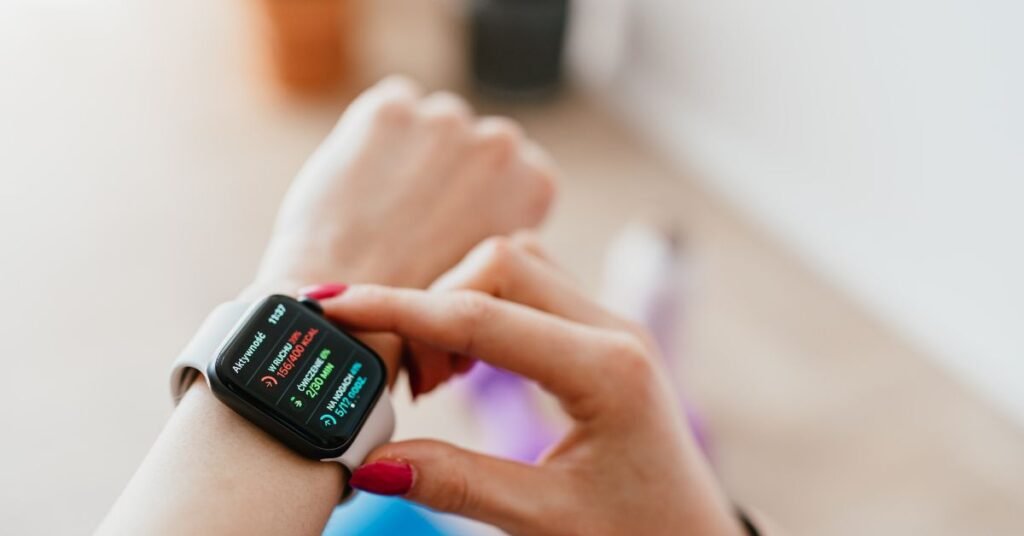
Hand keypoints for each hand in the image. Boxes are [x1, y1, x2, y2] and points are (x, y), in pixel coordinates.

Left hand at [249, 76, 557, 295]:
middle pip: (475, 141)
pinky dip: (374, 136)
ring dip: (413, 150)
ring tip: (381, 207)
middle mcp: (502, 143)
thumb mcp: (494, 276)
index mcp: (538, 184)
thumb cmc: (420, 316)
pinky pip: (389, 108)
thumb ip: (500, 231)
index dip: (482, 198)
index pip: (517, 170)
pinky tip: (361, 184)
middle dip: (449, 169)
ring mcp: (446, 120)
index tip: (456, 225)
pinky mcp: (391, 109)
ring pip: (431, 122)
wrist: (353, 317)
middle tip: (414, 220)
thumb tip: (483, 221)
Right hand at [319, 236, 743, 535]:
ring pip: (518, 265)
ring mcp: (611, 326)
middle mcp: (613, 331)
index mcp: (606, 372)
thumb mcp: (545, 519)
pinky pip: (534, 287)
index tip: (335, 306)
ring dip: (461, 301)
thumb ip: (456, 483)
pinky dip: (486, 308)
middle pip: (501, 263)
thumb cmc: (639, 535)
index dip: (397, 309)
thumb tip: (369, 463)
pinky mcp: (601, 335)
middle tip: (410, 380)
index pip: (480, 317)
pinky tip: (468, 361)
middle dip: (433, 304)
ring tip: (438, 375)